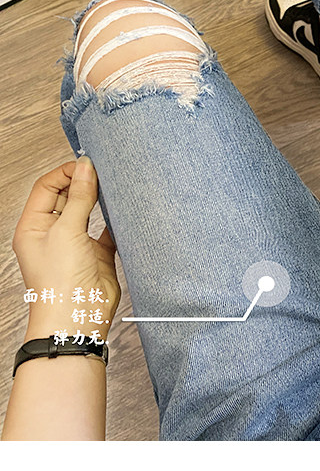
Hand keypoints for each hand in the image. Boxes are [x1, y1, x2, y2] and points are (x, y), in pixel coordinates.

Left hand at [12, 157, 120, 342]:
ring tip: (114, 189)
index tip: (88, 165)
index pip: (47, 187)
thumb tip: (85, 167)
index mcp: (34, 226)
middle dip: (83, 183)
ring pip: (88, 211)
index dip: (66, 173)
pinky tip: (124, 213)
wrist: (78, 316)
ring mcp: (76, 243)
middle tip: (103, 173)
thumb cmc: (60, 281)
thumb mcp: (66, 230)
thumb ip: (79, 197)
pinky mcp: (98, 254)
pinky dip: (116, 221)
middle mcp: (53, 232)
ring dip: (100, 200)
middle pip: (67, 196)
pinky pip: (108, 231)